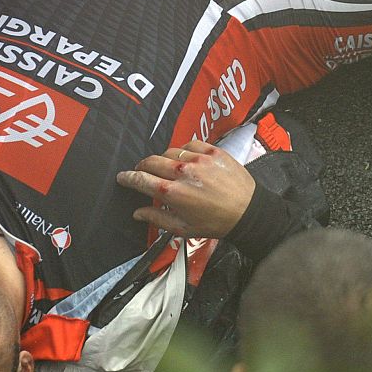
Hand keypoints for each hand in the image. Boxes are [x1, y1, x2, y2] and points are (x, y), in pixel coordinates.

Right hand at [115, 140, 254, 238]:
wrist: (248, 211)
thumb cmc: (217, 222)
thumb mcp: (184, 228)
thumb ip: (157, 218)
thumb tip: (138, 212)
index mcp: (174, 193)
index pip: (142, 180)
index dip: (129, 177)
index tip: (123, 177)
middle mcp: (184, 173)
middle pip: (152, 161)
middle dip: (142, 166)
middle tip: (141, 171)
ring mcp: (199, 159)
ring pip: (170, 152)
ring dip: (164, 159)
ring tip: (167, 168)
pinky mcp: (213, 151)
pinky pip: (190, 144)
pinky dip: (183, 150)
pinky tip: (185, 159)